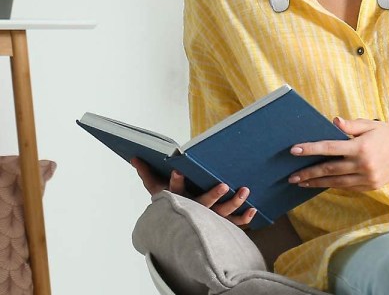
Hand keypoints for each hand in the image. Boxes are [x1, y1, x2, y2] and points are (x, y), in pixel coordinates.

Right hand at [131, 158, 256, 226]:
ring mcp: (209, 220)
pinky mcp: (221, 225)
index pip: (176, 191)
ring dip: (234, 203)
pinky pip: (234, 224)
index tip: (178, 170)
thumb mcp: (157, 190)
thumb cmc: (169, 205)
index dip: (176, 181)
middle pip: (204, 204)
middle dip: (214, 195)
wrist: (177, 233)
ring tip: (245, 190)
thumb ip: (147, 174)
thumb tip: (134, 157)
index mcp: (179, 200)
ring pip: (222, 214)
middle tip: (224, 184)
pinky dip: (244, 219)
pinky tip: (253, 210)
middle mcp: (195, 210)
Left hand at [288, 117, 388, 190]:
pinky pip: (348, 187)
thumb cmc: (385, 134)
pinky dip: (333, 185)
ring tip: (302, 183)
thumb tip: (333, 121)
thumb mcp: (369, 124)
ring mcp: (367, 178)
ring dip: (317, 183)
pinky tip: (321, 184)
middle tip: (292, 176)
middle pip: (330, 170)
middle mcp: (363, 164)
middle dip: (309, 173)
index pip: (330, 148)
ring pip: (337, 182)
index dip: (311, 149)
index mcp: (360, 146)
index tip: (294, 150)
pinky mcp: (371, 186)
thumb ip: (350, 125)